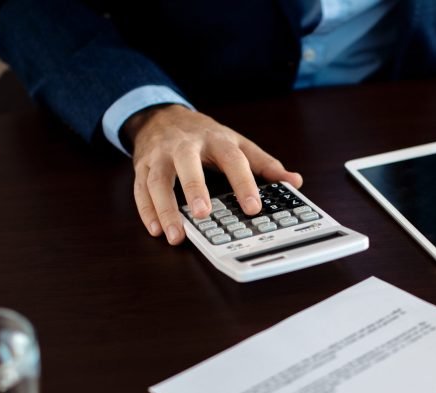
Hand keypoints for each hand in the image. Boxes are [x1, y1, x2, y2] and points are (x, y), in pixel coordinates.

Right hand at [124, 104, 302, 244]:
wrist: (161, 115)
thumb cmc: (203, 134)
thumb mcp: (236, 142)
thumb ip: (264, 164)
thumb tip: (295, 181)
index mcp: (215, 139)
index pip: (232, 159)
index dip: (244, 183)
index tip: (253, 207)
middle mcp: (184, 145)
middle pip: (187, 164)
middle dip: (194, 188)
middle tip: (204, 214)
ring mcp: (160, 156)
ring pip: (158, 181)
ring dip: (165, 209)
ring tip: (175, 235)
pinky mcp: (141, 167)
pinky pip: (140, 189)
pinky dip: (146, 211)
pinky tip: (156, 229)